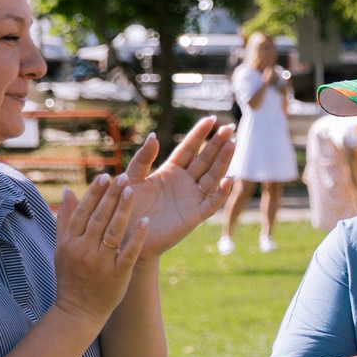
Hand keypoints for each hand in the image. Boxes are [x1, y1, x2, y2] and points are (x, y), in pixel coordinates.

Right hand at [50, 174, 148, 321]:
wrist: (79, 309)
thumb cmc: (70, 275)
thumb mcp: (61, 247)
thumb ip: (65, 219)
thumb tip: (67, 190)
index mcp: (70, 242)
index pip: (83, 212)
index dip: (95, 193)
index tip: (105, 177)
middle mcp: (84, 250)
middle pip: (99, 218)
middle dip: (111, 196)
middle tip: (124, 177)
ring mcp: (101, 262)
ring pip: (113, 231)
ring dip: (123, 209)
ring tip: (133, 190)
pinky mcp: (118, 273)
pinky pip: (129, 251)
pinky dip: (137, 236)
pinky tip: (145, 221)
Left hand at [123, 118, 238, 256]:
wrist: (124, 237)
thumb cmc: (124, 208)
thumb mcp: (130, 179)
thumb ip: (142, 159)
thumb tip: (153, 136)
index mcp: (170, 171)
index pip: (188, 149)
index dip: (199, 135)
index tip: (210, 119)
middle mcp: (184, 183)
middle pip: (204, 160)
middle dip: (216, 144)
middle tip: (229, 128)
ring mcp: (191, 198)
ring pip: (212, 176)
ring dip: (223, 162)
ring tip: (232, 144)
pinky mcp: (194, 216)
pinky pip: (211, 203)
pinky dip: (220, 193)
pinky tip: (228, 180)